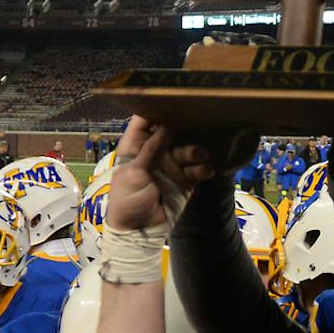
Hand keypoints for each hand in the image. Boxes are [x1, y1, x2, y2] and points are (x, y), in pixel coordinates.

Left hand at [104, 116, 223, 231]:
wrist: (138, 232)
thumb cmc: (127, 200)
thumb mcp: (135, 173)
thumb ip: (152, 149)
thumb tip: (167, 125)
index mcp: (136, 146)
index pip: (144, 120)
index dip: (155, 109)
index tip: (171, 100)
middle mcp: (155, 151)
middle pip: (171, 131)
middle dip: (183, 126)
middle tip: (196, 119)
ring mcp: (171, 165)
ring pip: (187, 150)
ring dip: (194, 150)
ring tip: (200, 154)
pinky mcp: (185, 180)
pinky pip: (197, 170)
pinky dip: (202, 169)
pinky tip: (206, 170)